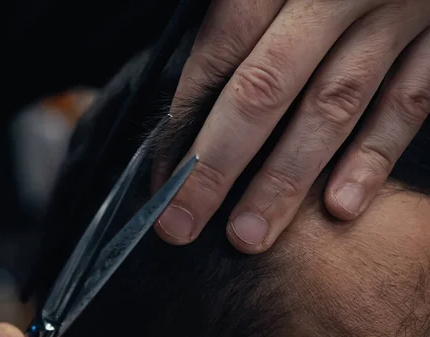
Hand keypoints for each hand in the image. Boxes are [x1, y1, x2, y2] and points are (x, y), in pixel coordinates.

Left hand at [154, 0, 429, 252]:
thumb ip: (234, 11)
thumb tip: (194, 84)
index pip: (221, 51)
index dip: (187, 118)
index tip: (162, 175)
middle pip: (264, 89)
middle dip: (217, 165)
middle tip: (181, 224)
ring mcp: (395, 16)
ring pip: (331, 107)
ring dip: (286, 178)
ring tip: (248, 234)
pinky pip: (409, 103)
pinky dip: (373, 157)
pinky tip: (338, 206)